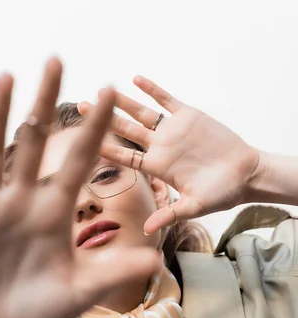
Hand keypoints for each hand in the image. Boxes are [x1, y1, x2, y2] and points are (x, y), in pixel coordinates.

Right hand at [0, 59, 159, 317]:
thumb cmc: (38, 314)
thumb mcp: (80, 292)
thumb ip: (114, 271)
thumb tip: (157, 258)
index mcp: (55, 213)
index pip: (79, 161)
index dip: (95, 129)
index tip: (109, 92)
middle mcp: (24, 202)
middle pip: (37, 144)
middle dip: (47, 103)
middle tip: (57, 61)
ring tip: (7, 76)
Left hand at [79, 76, 261, 233]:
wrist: (246, 174)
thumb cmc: (222, 194)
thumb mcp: (194, 206)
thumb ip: (170, 214)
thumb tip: (147, 230)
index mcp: (157, 168)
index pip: (125, 156)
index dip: (104, 147)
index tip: (82, 140)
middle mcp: (160, 147)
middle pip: (125, 130)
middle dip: (102, 118)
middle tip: (80, 105)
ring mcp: (172, 130)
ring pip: (142, 112)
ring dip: (122, 101)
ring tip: (103, 88)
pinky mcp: (189, 115)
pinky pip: (166, 99)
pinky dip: (153, 89)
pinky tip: (136, 79)